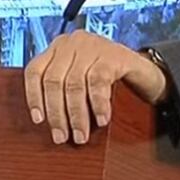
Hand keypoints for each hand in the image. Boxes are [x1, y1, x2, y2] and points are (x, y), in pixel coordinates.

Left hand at [24, 31, 168, 144]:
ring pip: (74, 84)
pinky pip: (99, 82)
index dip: (33, 97)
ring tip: (81, 135)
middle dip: (57, 113)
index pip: (35, 71)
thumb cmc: (108, 80)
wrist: (146, 71)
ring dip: (77, 114)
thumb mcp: (80, 79)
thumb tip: (49, 123)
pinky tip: (102, 119)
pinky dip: (98, 104)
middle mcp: (72, 43)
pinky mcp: (113, 54)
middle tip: (61, 137)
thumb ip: (62, 91)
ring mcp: (93, 46)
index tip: (38, 120)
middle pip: (54, 81)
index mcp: (58, 48)